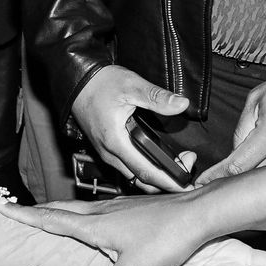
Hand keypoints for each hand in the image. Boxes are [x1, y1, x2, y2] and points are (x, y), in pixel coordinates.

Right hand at [0, 195, 265, 265]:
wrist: (202, 214)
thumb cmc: (167, 241)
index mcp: (94, 225)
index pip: (48, 220)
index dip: (20, 215)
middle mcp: (101, 210)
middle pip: (58, 210)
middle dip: (32, 211)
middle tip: (8, 207)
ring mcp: (117, 206)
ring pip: (76, 207)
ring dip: (53, 210)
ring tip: (40, 213)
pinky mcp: (132, 207)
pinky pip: (93, 208)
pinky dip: (76, 211)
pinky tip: (86, 217)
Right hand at [72, 66, 192, 191]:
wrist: (77, 81)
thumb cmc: (100, 83)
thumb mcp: (132, 85)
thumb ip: (157, 97)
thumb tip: (181, 104)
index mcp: (116, 142)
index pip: (146, 173)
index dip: (169, 181)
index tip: (187, 184)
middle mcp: (109, 153)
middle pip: (141, 180)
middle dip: (167, 180)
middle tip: (188, 165)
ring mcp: (106, 153)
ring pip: (133, 176)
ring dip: (156, 175)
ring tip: (178, 162)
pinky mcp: (106, 149)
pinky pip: (127, 168)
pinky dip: (145, 169)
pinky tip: (158, 159)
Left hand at [194, 69, 265, 184]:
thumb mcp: (257, 99)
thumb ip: (241, 129)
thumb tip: (235, 154)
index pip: (237, 166)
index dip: (217, 177)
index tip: (203, 184)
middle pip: (255, 183)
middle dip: (236, 186)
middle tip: (220, 188)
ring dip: (259, 187)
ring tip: (246, 186)